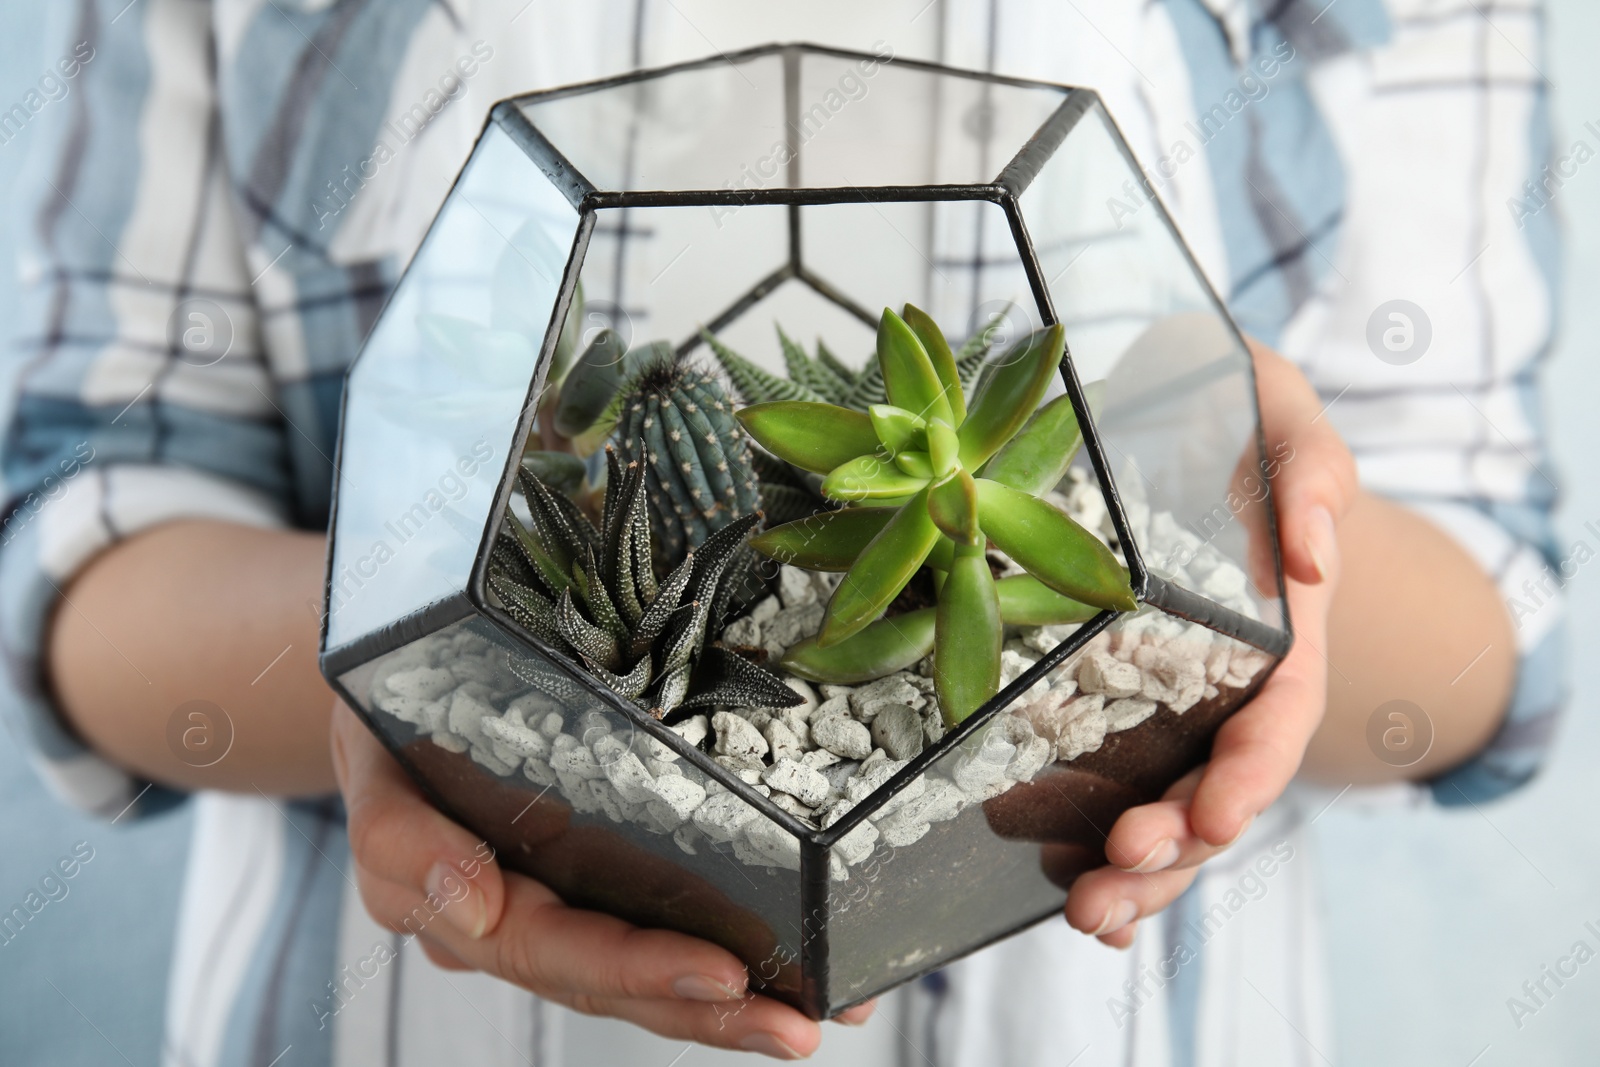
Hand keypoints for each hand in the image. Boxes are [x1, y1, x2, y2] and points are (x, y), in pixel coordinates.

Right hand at [331, 702, 874, 1058]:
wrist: (378, 701)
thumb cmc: (381, 727)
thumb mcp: (370, 766)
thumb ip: (406, 841)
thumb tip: (477, 904)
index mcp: (457, 905)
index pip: (550, 950)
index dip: (634, 967)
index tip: (720, 973)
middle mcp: (509, 922)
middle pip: (611, 982)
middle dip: (707, 1011)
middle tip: (797, 1025)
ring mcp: (546, 908)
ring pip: (636, 972)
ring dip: (727, 1005)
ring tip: (820, 1013)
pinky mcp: (584, 882)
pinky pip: (651, 927)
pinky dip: (726, 957)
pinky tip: (806, 971)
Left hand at [1064, 340, 1355, 946]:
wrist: (1192, 428)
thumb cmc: (1247, 423)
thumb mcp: (1288, 422)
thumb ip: (1312, 476)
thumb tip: (1311, 560)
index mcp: (1277, 635)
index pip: (1275, 719)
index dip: (1247, 774)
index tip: (1213, 820)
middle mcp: (1227, 687)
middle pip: (1213, 790)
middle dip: (1169, 851)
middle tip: (1109, 889)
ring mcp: (1172, 706)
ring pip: (1163, 808)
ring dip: (1130, 871)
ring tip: (1084, 913)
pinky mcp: (1111, 705)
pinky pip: (1108, 785)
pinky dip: (1090, 844)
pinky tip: (1057, 883)